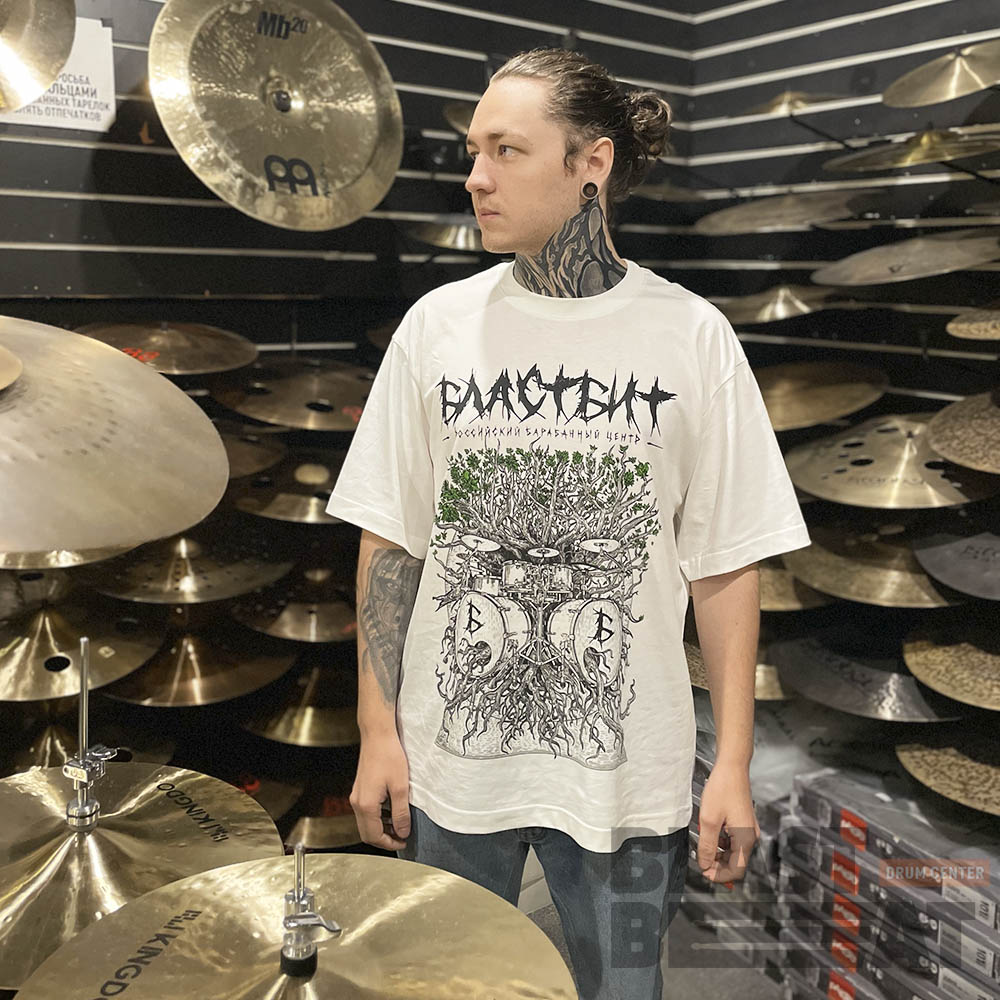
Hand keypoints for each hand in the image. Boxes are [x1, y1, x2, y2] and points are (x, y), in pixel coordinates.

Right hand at [350, 734, 411, 849]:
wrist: (377, 734)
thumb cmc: (388, 755)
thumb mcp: (400, 787)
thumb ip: (401, 813)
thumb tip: (402, 832)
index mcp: (366, 805)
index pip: (374, 836)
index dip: (389, 844)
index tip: (403, 842)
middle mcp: (357, 802)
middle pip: (366, 833)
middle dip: (383, 839)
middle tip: (401, 838)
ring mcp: (357, 795)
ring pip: (365, 823)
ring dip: (381, 829)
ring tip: (399, 826)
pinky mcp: (360, 789)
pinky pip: (365, 811)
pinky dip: (377, 818)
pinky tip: (391, 812)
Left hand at [696, 762, 759, 884]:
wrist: (732, 767)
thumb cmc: (723, 788)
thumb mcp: (709, 820)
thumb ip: (707, 846)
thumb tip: (705, 864)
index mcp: (745, 839)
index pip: (736, 870)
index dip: (719, 875)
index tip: (704, 872)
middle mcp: (750, 836)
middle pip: (735, 862)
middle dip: (718, 865)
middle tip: (701, 860)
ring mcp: (748, 829)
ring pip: (733, 852)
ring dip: (718, 853)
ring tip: (703, 846)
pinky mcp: (743, 822)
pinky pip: (733, 840)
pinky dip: (721, 842)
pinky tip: (710, 834)